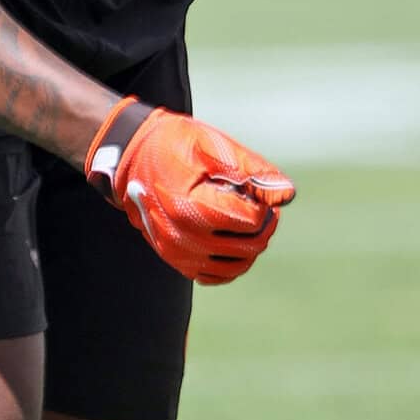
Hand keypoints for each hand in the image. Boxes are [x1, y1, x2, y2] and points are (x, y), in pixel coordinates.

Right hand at [83, 99, 294, 284]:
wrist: (132, 157)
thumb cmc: (175, 144)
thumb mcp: (216, 146)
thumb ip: (254, 172)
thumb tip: (287, 195)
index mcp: (191, 207)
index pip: (251, 221)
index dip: (263, 204)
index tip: (255, 188)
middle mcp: (182, 238)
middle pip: (248, 246)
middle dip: (263, 224)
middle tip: (258, 201)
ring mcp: (176, 253)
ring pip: (236, 265)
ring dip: (251, 243)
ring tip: (246, 217)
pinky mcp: (175, 260)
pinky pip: (214, 275)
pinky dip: (231, 261)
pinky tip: (233, 238)